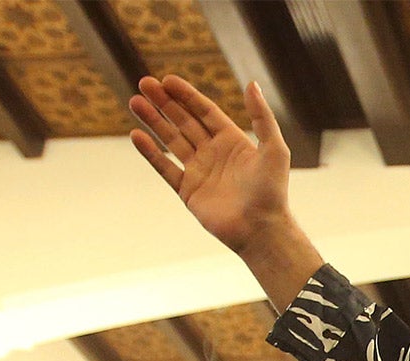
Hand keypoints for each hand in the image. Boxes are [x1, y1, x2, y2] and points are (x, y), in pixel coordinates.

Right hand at [130, 75, 292, 257]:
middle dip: (165, 102)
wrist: (261, 230)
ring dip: (154, 121)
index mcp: (233, 142)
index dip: (186, 95)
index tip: (167, 80)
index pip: (205, 112)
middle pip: (184, 121)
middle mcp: (214, 154)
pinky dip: (150, 152)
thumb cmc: (272, 191)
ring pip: (171, 140)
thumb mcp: (274, 150)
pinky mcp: (188, 191)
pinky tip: (137, 135)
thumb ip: (262, 117)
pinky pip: (165, 167)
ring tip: (135, 101)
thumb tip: (252, 84)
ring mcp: (199, 172)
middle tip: (144, 83)